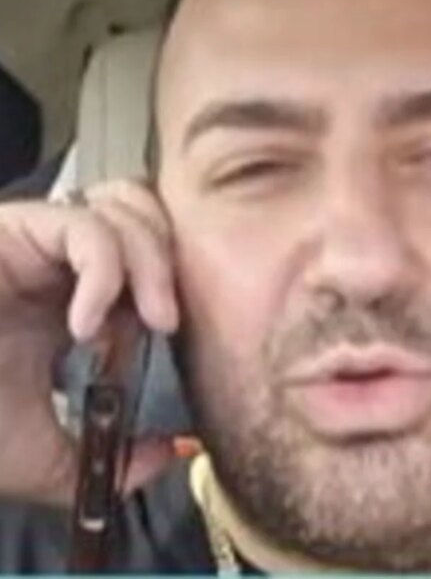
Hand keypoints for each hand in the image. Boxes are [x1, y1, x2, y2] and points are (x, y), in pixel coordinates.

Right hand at [0, 178, 179, 506]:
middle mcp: (63, 262)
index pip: (152, 262)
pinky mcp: (15, 226)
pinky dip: (103, 271)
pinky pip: (84, 225)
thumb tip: (164, 459)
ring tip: (146, 321)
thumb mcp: (33, 452)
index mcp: (75, 301)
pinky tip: (84, 324)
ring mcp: (40, 239)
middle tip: (169, 325)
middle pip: (149, 222)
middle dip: (170, 268)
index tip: (175, 348)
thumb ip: (96, 459)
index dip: (174, 293)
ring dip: (150, 263)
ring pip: (126, 211)